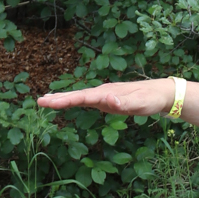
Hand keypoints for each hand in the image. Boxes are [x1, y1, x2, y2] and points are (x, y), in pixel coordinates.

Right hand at [36, 79, 175, 114]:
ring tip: (45, 100)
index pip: (82, 97)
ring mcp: (103, 95)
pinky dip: (73, 100)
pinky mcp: (106, 100)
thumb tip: (107, 100)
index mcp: (107, 93)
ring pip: (79, 96)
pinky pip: (86, 100)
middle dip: (58, 98)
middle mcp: (102, 92)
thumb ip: (123, 104)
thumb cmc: (149, 100)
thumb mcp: (139, 104)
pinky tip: (65, 101)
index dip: (66, 100)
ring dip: (62, 98)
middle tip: (39, 101)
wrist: (159, 93)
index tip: (50, 102)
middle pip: (77, 95)